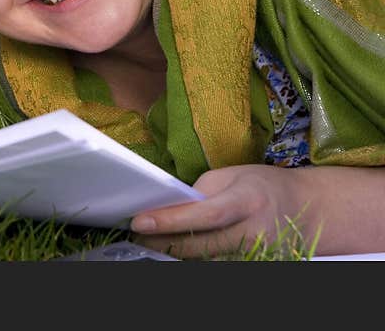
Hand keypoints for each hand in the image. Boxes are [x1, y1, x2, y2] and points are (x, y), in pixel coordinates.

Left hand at [129, 164, 309, 258]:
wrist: (304, 207)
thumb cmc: (261, 185)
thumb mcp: (231, 175)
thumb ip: (200, 192)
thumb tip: (169, 208)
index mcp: (248, 200)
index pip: (205, 214)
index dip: (170, 220)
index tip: (139, 222)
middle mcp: (255, 231)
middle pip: (202, 245)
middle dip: (163, 242)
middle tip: (136, 235)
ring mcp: (259, 253)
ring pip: (207, 260)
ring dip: (174, 253)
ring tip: (149, 242)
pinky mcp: (256, 264)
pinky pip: (218, 264)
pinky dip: (194, 258)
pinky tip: (175, 249)